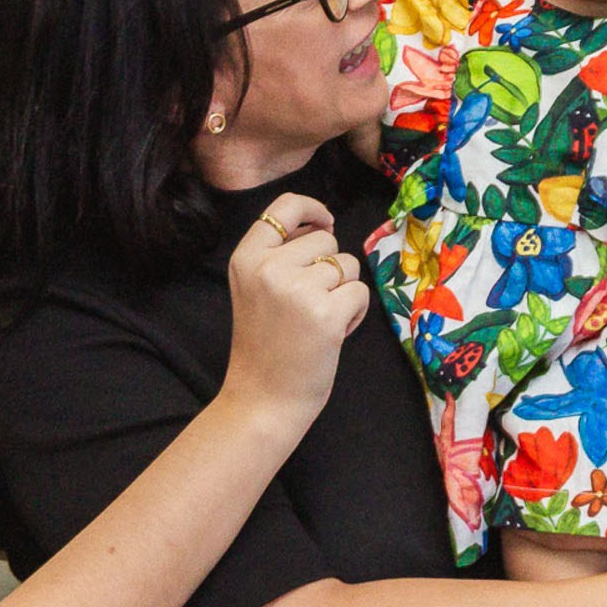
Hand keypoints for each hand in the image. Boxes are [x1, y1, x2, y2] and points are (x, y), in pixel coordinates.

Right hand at [222, 193, 369, 425]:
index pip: (284, 206)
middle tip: (311, 304)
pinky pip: (360, 293)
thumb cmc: (265, 347)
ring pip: (347, 266)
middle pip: (326, 240)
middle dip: (330, 268)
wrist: (263, 399)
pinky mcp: (326, 313)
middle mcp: (269, 267)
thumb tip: (321, 225)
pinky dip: (355, 313)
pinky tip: (334, 333)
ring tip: (320, 320)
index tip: (325, 222)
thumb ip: (279, 256)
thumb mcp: (254, 289)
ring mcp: (298, 289)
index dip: (312, 208)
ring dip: (343, 291)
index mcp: (246, 258)